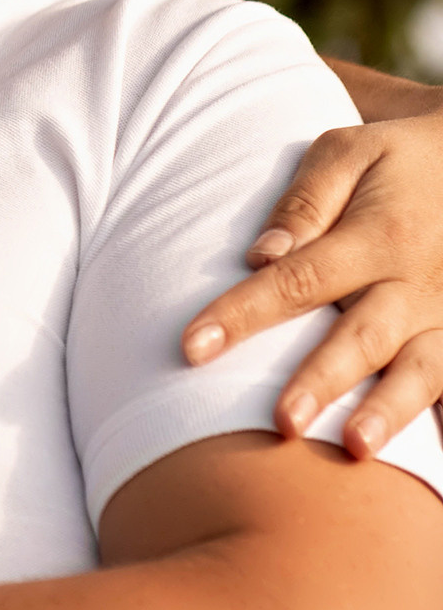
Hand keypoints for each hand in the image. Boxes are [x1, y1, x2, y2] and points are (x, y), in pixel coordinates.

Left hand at [181, 108, 442, 456]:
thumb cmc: (401, 160)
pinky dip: (438, 414)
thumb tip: (261, 254)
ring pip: (422, 370)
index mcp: (376, 236)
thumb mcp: (351, 151)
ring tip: (356, 448)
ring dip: (389, 411)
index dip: (241, 315)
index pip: (296, 280)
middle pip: (360, 337)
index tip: (192, 348)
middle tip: (281, 423)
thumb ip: (306, 200)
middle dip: (320, 381)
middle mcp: (415, 283)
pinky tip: (420, 458)